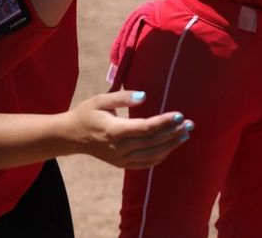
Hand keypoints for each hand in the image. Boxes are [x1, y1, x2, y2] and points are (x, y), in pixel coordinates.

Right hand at [66, 91, 191, 168]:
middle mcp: (117, 148)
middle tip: (190, 123)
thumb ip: (123, 97)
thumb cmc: (87, 113)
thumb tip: (145, 96)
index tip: (180, 115)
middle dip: (172, 133)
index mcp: (112, 130)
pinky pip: (144, 164)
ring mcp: (119, 158)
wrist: (71, 136)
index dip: (163, 122)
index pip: (143, 128)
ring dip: (170, 145)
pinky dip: (160, 157)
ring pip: (150, 155)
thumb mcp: (100, 100)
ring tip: (185, 134)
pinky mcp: (121, 164)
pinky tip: (172, 147)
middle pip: (151, 142)